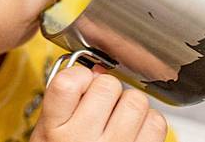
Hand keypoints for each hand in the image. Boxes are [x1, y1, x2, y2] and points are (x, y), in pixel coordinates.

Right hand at [30, 66, 166, 141]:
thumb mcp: (47, 129)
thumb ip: (64, 99)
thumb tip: (96, 71)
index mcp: (54, 130)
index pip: (69, 83)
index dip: (79, 75)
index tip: (81, 82)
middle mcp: (84, 141)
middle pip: (108, 85)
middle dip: (106, 89)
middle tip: (100, 104)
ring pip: (135, 100)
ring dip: (129, 104)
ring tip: (118, 117)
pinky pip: (157, 122)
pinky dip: (148, 122)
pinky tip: (133, 130)